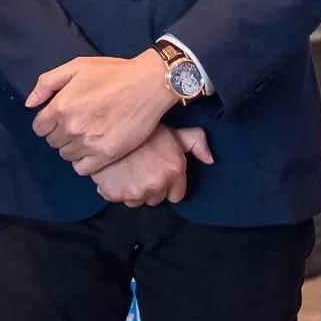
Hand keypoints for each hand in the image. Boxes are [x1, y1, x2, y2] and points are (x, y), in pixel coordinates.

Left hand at [25, 52, 176, 169]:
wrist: (146, 85)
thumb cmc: (111, 73)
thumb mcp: (76, 66)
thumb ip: (47, 83)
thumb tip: (30, 104)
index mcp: (61, 106)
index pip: (39, 128)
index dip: (47, 122)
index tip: (59, 116)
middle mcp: (72, 128)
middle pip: (53, 142)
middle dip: (59, 133)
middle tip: (76, 122)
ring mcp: (89, 144)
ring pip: (66, 155)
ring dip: (71, 146)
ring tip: (85, 133)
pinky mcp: (106, 155)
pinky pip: (82, 169)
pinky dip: (83, 161)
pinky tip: (91, 148)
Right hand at [92, 125, 213, 206]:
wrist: (109, 120)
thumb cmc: (143, 125)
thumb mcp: (173, 130)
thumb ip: (195, 142)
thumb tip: (211, 159)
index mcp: (174, 170)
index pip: (176, 195)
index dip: (169, 183)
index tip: (159, 170)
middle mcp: (156, 185)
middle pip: (156, 199)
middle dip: (151, 187)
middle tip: (142, 167)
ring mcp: (134, 191)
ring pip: (136, 200)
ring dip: (132, 189)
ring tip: (127, 169)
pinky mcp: (113, 193)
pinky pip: (116, 197)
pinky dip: (113, 187)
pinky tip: (114, 171)